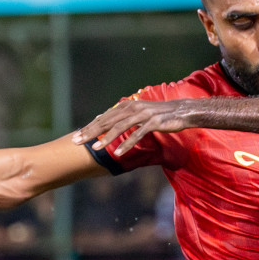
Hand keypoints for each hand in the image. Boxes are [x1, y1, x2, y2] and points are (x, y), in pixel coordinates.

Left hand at [72, 99, 191, 157]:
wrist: (182, 111)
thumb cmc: (160, 115)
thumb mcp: (138, 113)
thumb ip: (122, 116)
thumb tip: (103, 119)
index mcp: (126, 106)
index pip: (104, 118)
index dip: (89, 127)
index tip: (76, 136)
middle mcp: (132, 108)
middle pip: (107, 121)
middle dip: (90, 132)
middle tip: (76, 141)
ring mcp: (142, 115)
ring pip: (119, 127)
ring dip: (106, 138)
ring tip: (94, 148)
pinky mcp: (153, 122)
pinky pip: (137, 135)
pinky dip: (126, 144)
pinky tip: (117, 153)